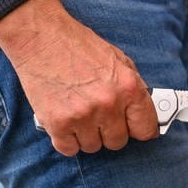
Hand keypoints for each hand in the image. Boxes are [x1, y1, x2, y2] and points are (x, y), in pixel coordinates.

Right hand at [0, 0, 158, 155]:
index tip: (135, 130)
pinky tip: (66, 122)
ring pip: (93, 147)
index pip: (146, 128)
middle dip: (110, 132)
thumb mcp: (118, 60)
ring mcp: (83, 116)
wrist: (41, 37)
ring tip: (79, 114)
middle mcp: (108, 104)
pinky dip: (68, 140)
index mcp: (128, 87)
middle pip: (118, 142)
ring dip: (88, 135)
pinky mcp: (58, 124)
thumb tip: (141, 113)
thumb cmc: (79, 46)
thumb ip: (134, 88)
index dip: (140, 131)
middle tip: (99, 116)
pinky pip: (70, 149)